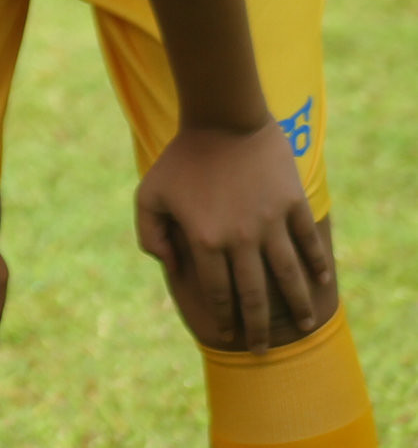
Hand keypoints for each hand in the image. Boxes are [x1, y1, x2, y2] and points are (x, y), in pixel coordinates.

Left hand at [136, 121, 330, 352]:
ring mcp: (270, 223)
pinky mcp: (293, 205)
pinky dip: (317, 264)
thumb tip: (170, 266)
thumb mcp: (148, 193)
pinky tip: (321, 282)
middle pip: (252, 295)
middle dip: (257, 327)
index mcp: (204, 240)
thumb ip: (150, 234)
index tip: (224, 336)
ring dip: (296, 305)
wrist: (222, 120)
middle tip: (263, 350)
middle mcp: (240, 239)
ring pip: (287, 276)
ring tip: (304, 326)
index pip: (216, 292)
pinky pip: (308, 242)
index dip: (221, 318)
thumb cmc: (181, 158)